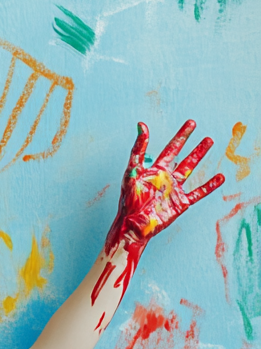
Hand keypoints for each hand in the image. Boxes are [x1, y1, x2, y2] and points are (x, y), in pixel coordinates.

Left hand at [92, 120, 226, 308]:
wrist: (132, 225)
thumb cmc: (128, 200)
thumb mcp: (132, 172)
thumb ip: (138, 149)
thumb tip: (141, 125)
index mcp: (154, 170)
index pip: (171, 148)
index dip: (181, 136)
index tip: (191, 123)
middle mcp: (165, 178)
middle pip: (183, 157)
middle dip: (192, 145)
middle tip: (203, 133)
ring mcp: (174, 190)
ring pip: (191, 171)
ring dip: (200, 157)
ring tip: (209, 144)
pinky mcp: (180, 204)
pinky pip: (198, 193)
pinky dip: (209, 186)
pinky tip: (220, 177)